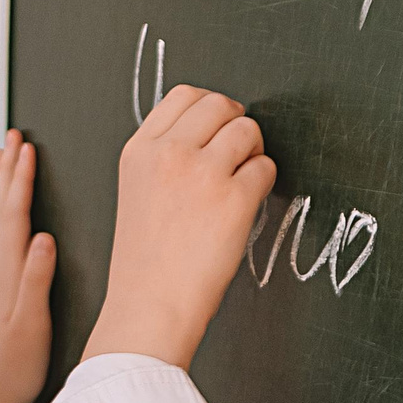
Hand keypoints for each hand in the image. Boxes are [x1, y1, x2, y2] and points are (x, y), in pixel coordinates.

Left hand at [0, 129, 55, 402]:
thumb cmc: (13, 363)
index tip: (27, 149)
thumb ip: (36, 279)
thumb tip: (45, 239)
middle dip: (7, 167)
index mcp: (6, 269)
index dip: (21, 178)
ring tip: (0, 154)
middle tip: (12, 136)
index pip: (14, 212)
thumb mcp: (31, 324)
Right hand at [83, 86, 275, 369]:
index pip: (184, 96)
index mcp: (139, 150)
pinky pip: (266, 168)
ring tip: (242, 181)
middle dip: (236, 124)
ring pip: (248, 130)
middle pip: (220, 104)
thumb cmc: (145, 260)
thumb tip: (210, 133)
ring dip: (253, 152)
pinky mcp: (235, 199)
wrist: (150, 307)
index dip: (210, 109)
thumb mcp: (137, 191)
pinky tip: (246, 205)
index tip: (218, 128)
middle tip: (239, 152)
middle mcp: (169, 153)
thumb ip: (164, 157)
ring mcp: (203, 173)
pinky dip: (264, 183)